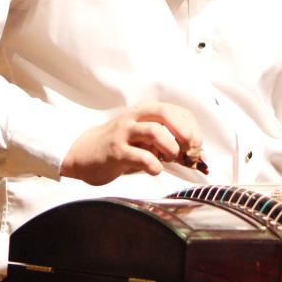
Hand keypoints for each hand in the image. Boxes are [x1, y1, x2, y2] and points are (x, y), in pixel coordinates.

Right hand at [61, 102, 202, 185]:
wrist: (85, 152)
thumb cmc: (121, 145)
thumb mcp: (142, 136)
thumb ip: (165, 140)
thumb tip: (195, 155)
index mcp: (144, 111)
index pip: (176, 111)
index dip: (191, 127)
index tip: (197, 144)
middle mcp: (134, 117)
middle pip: (165, 114)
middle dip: (184, 131)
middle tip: (190, 148)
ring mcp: (124, 133)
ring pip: (154, 131)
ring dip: (170, 147)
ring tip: (171, 158)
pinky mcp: (115, 151)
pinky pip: (140, 156)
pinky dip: (154, 165)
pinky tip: (155, 169)